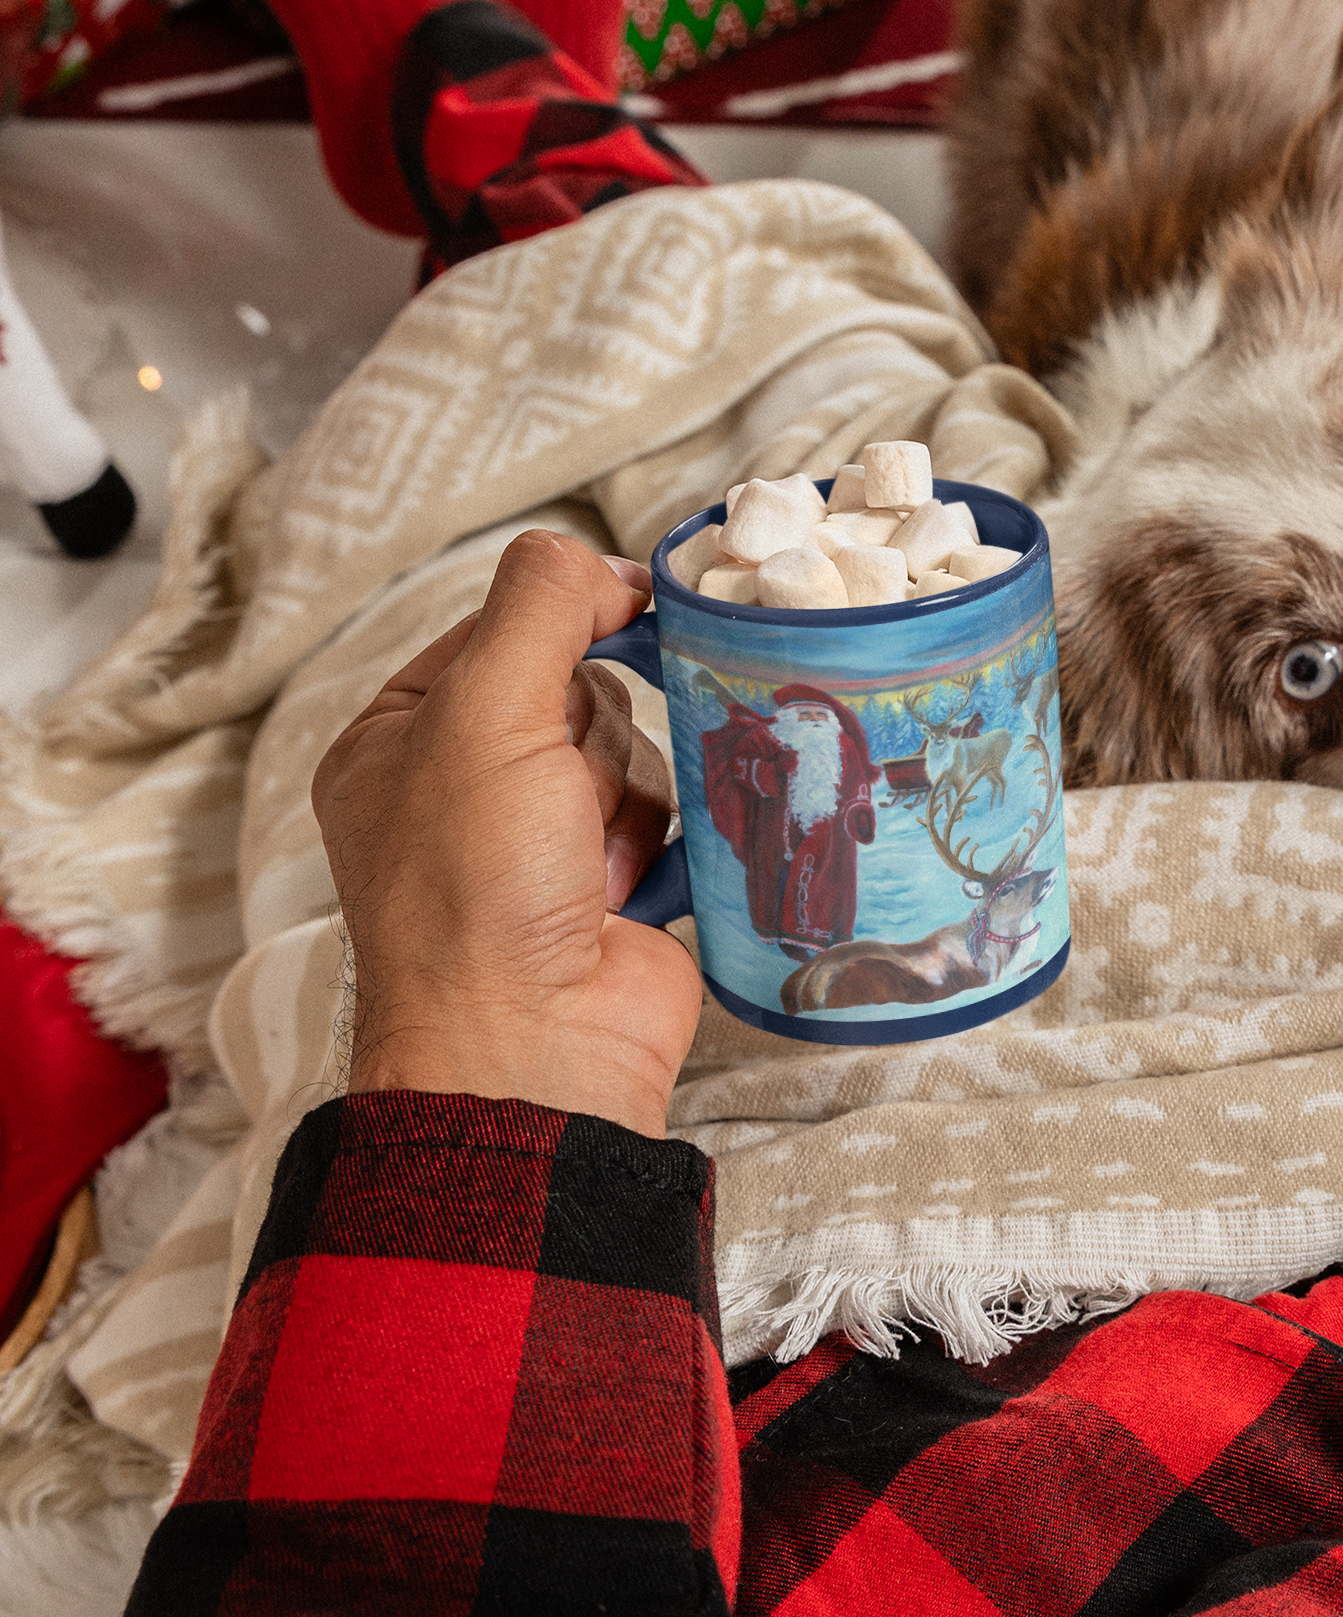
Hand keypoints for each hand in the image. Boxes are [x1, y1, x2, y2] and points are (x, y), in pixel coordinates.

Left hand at [313, 529, 701, 1136]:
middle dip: (590, 730)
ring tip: (587, 858)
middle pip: (577, 685)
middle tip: (564, 784)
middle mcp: (463, 788)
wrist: (531, 1055)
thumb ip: (539, 606)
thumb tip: (598, 561)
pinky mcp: (610, 886)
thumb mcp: (482, 712)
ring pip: (631, 746)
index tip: (621, 612)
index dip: (562, 617)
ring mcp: (538, 843)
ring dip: (625, 794)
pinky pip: (668, 813)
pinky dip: (660, 840)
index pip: (500, 626)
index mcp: (400, 742)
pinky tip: (625, 883)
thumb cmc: (475, 895)